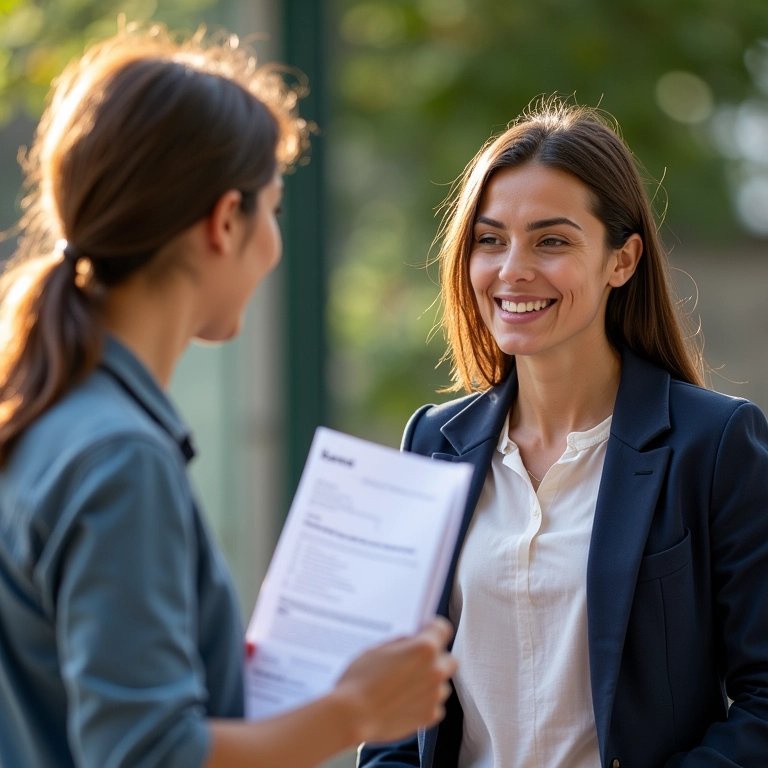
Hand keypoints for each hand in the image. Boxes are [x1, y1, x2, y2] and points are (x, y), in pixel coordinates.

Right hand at [332, 617, 457, 744]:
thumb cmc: (360, 679)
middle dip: (436, 658)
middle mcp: (435, 670)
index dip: (432, 629)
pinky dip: (424, 702)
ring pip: (442, 683)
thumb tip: (411, 642)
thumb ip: (402, 643)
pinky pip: (435, 705)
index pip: (442, 628)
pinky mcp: (430, 716)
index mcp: (424, 648)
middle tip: (415, 662)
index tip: (425, 632)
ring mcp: (434, 695)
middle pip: (448, 658)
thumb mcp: (378, 649)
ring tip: (405, 686)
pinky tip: (404, 702)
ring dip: (429, 682)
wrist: (352, 716)